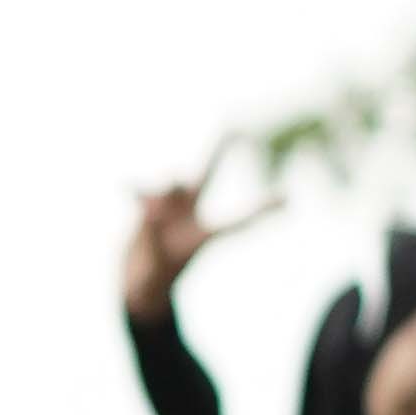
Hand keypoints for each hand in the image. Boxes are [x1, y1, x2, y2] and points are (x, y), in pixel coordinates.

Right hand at [121, 143, 277, 319]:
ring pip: (171, 184)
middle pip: (208, 176)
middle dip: (219, 151)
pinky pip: (142, 192)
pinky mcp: (146, 208)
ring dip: (164, 194)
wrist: (138, 286)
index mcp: (203, 236)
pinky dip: (136, 189)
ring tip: (151, 218)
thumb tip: (152, 208)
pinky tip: (126, 185)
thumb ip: (153, 236)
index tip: (288, 196)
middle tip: (235, 128)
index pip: (238, 221)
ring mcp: (168, 209)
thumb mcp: (154, 267)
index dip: (262, 210)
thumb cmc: (153, 284)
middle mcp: (189, 215)